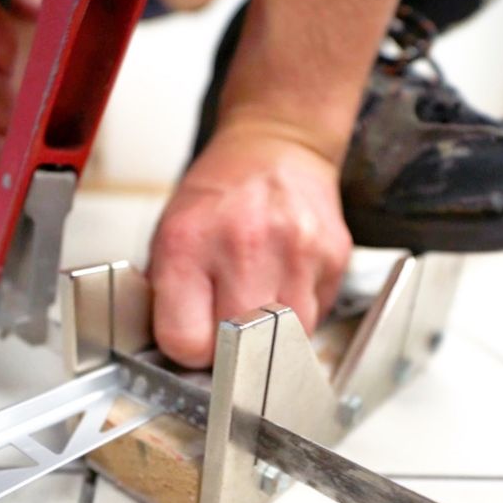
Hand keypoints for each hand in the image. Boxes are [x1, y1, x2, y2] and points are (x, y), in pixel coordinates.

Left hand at [148, 126, 353, 367]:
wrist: (276, 147)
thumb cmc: (218, 195)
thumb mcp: (169, 235)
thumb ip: (169, 297)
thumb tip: (178, 355)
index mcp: (188, 243)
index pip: (187, 342)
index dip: (191, 349)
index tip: (195, 337)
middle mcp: (244, 246)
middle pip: (242, 349)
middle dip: (233, 350)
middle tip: (227, 328)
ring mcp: (296, 252)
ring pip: (286, 342)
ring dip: (271, 337)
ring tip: (257, 300)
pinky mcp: (333, 258)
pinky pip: (316, 318)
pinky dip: (298, 314)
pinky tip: (284, 282)